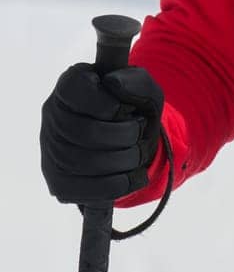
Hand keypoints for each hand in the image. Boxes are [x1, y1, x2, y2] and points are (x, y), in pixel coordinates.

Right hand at [40, 63, 163, 203]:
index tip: (127, 109)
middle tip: (140, 135)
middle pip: (81, 131)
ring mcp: (50, 149)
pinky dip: (114, 185)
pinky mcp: (57, 180)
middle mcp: (53, 113)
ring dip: (122, 161)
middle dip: (122, 136)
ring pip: (80, 162)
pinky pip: (80, 190)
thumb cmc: (136, 110)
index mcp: (71, 82)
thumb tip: (113, 83)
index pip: (75, 89)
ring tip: (139, 154)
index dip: (107, 103)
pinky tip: (133, 177)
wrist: (135, 143)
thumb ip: (136, 81)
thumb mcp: (146, 91)